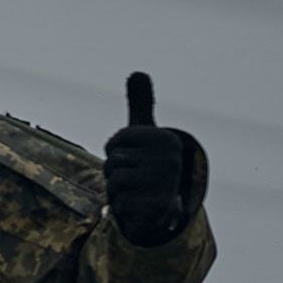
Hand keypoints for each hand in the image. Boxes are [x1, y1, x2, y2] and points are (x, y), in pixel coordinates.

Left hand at [103, 71, 207, 247]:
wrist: (162, 210)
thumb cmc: (148, 168)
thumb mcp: (145, 135)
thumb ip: (141, 105)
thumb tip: (138, 72)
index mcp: (165, 140)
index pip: (116, 142)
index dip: (116, 153)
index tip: (134, 160)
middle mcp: (169, 160)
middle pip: (113, 162)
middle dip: (116, 174)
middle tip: (136, 181)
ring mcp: (163, 184)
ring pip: (114, 182)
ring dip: (118, 192)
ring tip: (136, 193)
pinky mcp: (155, 207)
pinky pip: (118, 203)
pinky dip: (122, 208)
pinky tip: (137, 208)